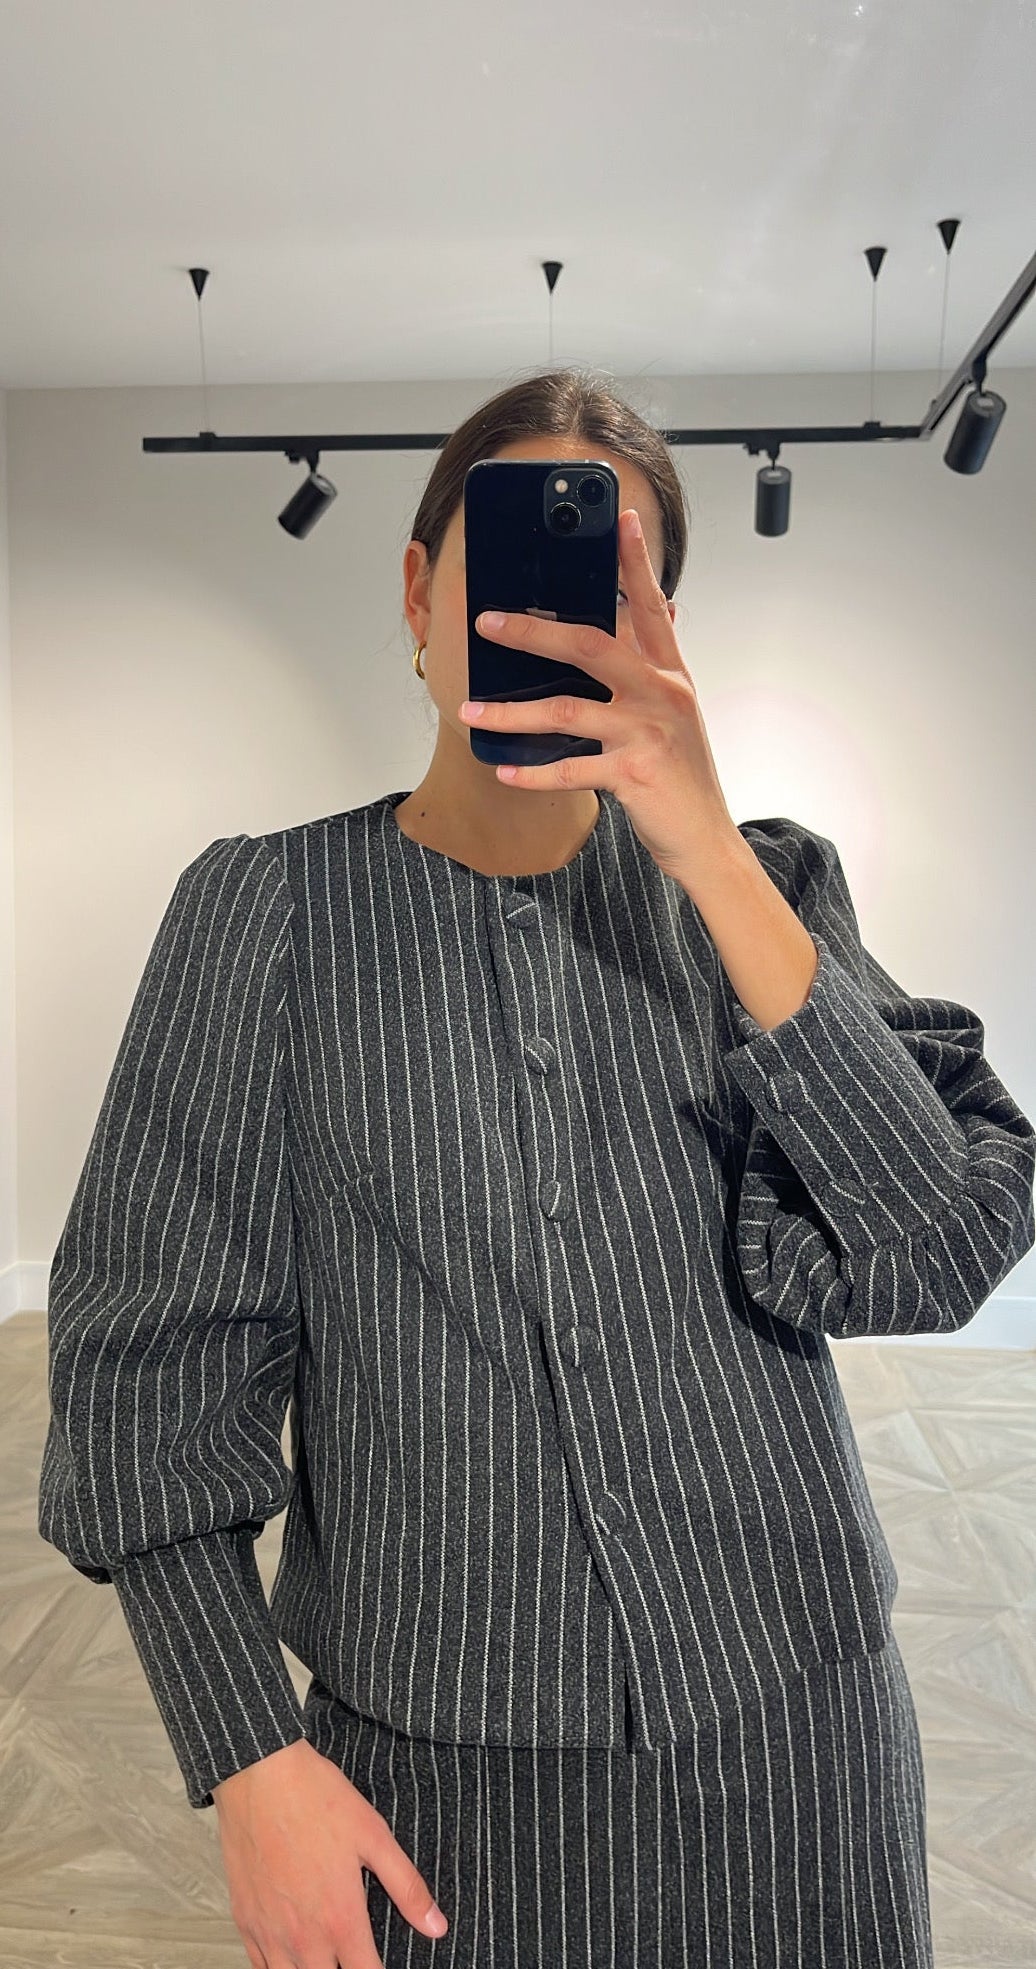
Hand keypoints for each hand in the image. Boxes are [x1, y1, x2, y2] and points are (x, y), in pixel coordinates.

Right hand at [213, 1736, 447, 1966]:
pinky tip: (291, 1956)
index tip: (383, 1966)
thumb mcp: (374, 1836)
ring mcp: (269, 1931)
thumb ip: (406, 1887)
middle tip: (354, 1957)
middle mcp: (303, 1937)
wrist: (260, 1775)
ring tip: (326, 1960)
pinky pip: (260, 1967)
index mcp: (340, 1919)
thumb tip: (436, 1927)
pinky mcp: (244, 1919)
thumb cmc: (317, 1799)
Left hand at [460, 507, 739, 882]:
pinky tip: (504, 771)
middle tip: (489, 622)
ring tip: (471, 710)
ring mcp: (647, 732)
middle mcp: (660, 694)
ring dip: (510, 712)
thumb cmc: (680, 778)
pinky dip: (533, 771)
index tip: (622, 521)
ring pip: (566, 709)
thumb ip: (649, 672)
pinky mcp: (634, 773)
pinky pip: (571, 768)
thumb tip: (632, 626)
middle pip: (589, 644)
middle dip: (533, 630)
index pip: (649, 605)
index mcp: (669, 673)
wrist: (706, 838)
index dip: (636, 562)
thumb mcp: (672, 715)